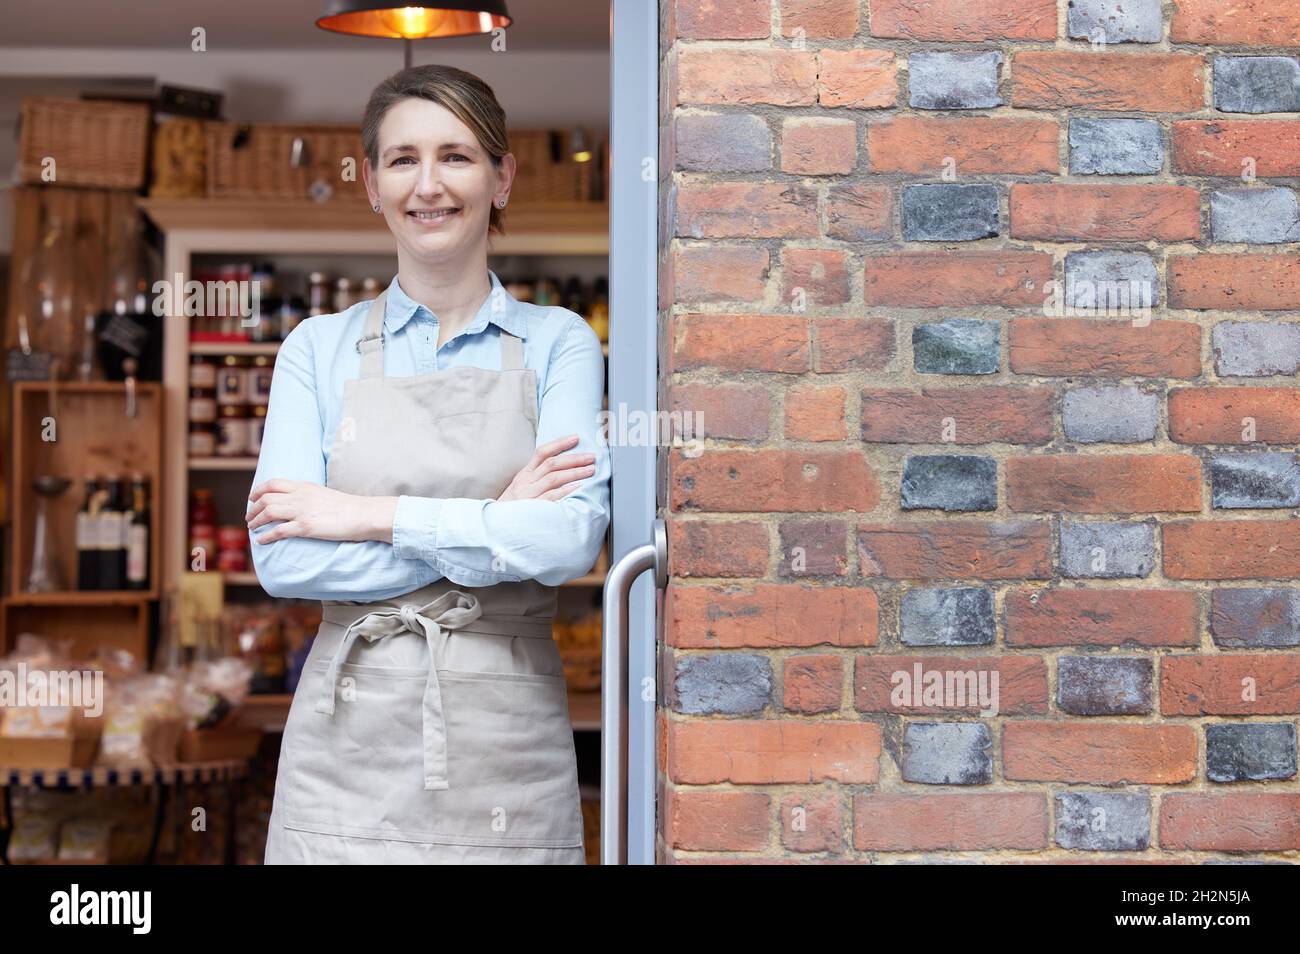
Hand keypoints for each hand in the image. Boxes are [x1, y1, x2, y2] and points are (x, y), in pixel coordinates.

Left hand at [247, 479, 392, 543]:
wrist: (363, 514)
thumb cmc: (348, 507)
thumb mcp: (324, 494)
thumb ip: (309, 496)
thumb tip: (300, 502)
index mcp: (304, 487)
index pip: (273, 483)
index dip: (258, 490)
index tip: (252, 497)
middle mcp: (300, 496)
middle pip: (266, 498)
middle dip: (253, 508)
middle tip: (249, 517)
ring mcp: (302, 511)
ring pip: (268, 512)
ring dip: (256, 521)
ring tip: (252, 528)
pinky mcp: (306, 527)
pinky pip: (278, 530)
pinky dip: (266, 536)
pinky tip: (262, 540)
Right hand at [497, 434, 596, 502]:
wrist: (495, 526)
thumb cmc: (512, 508)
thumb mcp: (521, 488)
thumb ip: (536, 477)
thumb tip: (560, 468)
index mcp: (524, 474)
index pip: (542, 452)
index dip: (560, 443)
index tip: (576, 438)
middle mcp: (525, 481)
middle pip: (552, 463)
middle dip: (574, 459)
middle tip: (592, 457)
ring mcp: (528, 494)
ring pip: (553, 478)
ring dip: (574, 472)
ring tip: (590, 470)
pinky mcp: (532, 508)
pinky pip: (551, 497)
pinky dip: (565, 490)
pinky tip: (578, 487)